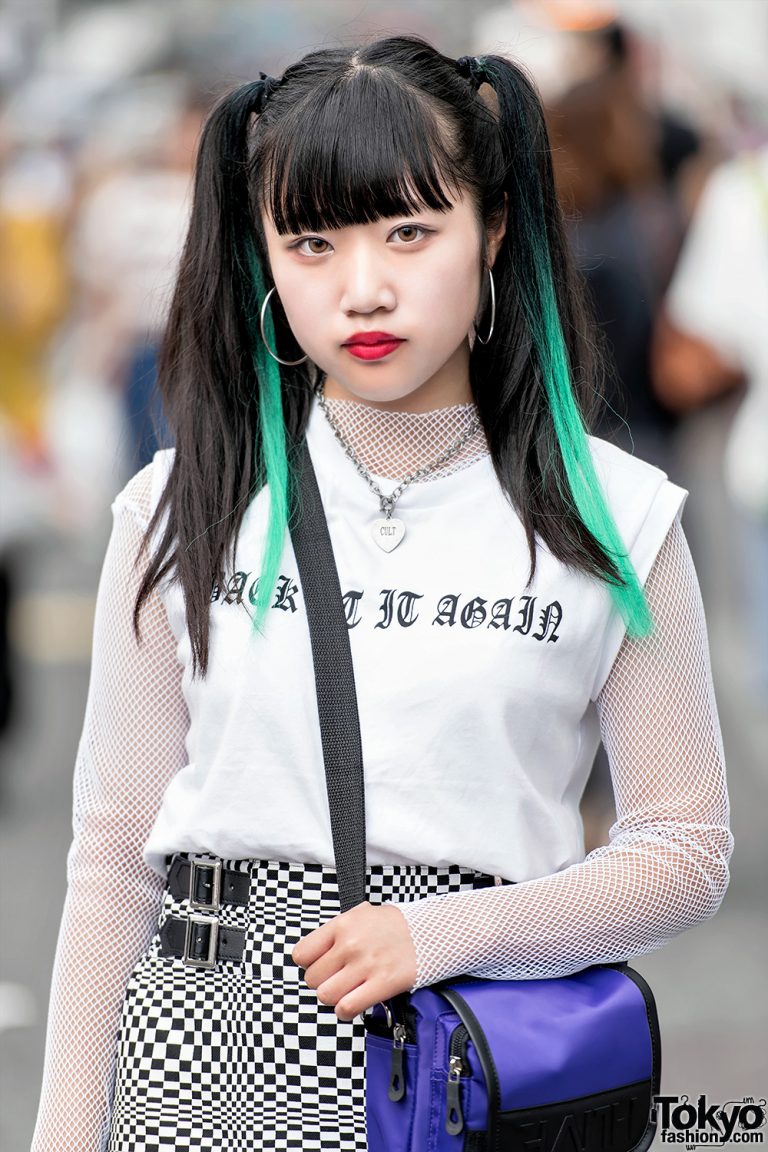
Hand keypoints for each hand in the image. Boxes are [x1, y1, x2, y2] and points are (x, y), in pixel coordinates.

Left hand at [291, 901, 416, 1022]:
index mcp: (342, 924)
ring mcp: (365, 965)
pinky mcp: (381, 984)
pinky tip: (354, 1002)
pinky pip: (347, 1008)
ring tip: (346, 991)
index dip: (309, 964)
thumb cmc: (394, 926)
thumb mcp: (360, 915)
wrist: (429, 932)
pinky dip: (346, 1011)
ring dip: (334, 997)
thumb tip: (315, 951)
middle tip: (338, 978)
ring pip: (326, 996)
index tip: (319, 965)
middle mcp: (350, 944)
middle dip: (323, 982)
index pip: (302, 954)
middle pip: (313, 979)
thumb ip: (336, 931)